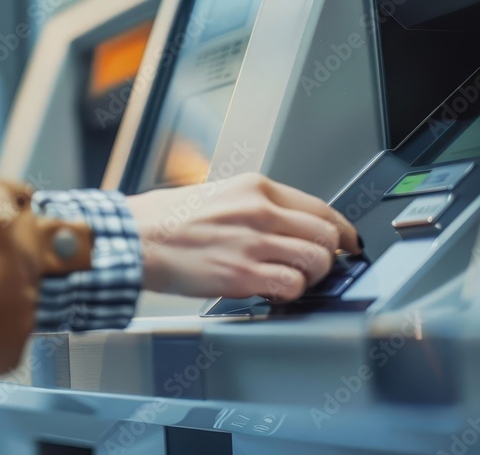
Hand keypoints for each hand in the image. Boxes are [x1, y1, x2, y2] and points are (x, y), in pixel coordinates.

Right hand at [125, 173, 360, 301]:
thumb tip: (289, 225)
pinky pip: (291, 285)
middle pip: (325, 235)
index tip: (346, 243)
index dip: (341, 231)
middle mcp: (259, 211)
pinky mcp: (241, 274)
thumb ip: (256, 206)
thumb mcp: (218, 194)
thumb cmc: (165, 219)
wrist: (134, 238)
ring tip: (291, 280)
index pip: (320, 208)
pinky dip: (290, 292)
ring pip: (316, 261)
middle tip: (317, 267)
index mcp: (255, 188)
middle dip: (328, 256)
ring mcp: (252, 243)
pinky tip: (273, 290)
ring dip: (310, 276)